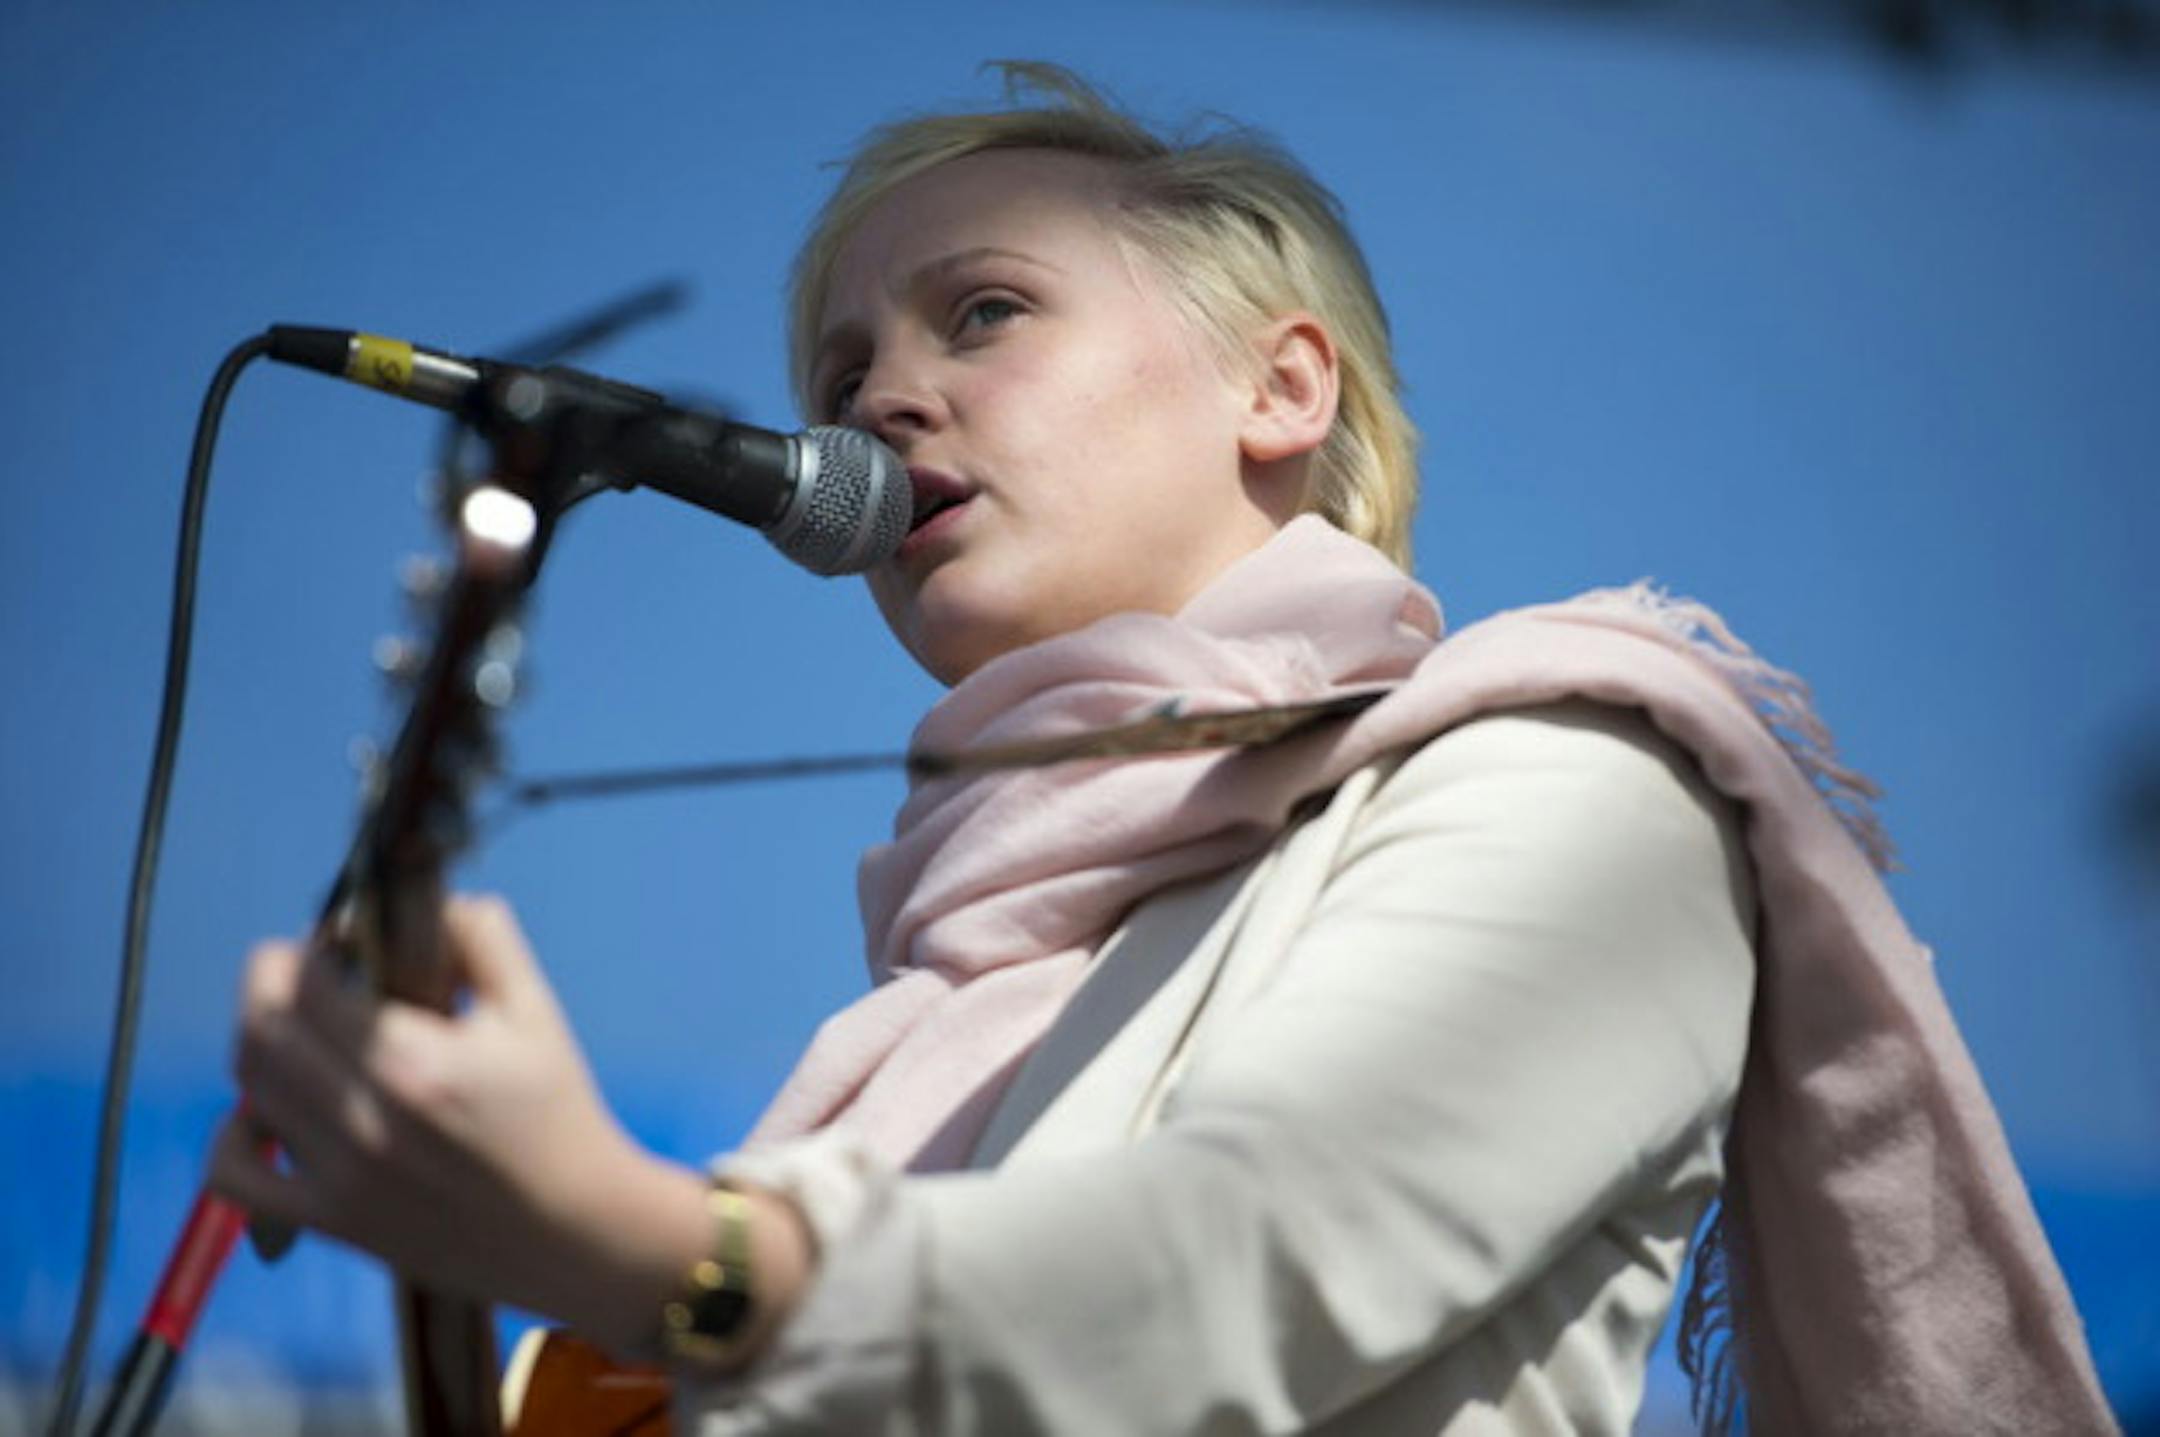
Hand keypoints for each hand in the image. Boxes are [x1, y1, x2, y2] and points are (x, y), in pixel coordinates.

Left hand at [210, 894, 726, 1354]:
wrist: (573, 1231)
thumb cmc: (558, 1115)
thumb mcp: (535, 1012)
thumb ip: (481, 938)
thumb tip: (426, 900)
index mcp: (414, 1061)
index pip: (308, 983)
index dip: (311, 949)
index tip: (339, 944)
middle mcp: (365, 1120)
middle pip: (260, 1028)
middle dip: (272, 983)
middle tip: (311, 976)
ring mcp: (340, 1177)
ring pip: (247, 1088)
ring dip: (264, 1044)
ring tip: (309, 1036)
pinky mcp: (332, 1221)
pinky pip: (234, 1176)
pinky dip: (235, 1135)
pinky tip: (273, 1114)